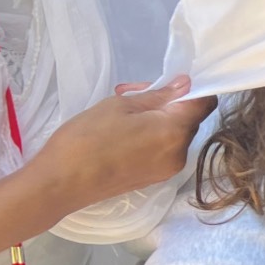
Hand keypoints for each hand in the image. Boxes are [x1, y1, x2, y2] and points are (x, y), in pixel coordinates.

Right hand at [32, 78, 215, 208]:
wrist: (60, 184)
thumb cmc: (86, 138)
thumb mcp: (120, 106)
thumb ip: (159, 95)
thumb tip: (186, 85)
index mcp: (175, 132)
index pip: (204, 103)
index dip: (192, 88)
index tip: (169, 81)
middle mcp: (180, 154)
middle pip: (189, 119)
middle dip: (167, 103)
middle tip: (132, 92)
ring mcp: (168, 169)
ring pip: (174, 134)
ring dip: (157, 118)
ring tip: (122, 110)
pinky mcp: (154, 178)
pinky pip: (163, 149)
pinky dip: (152, 136)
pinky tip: (123, 130)